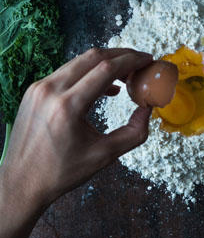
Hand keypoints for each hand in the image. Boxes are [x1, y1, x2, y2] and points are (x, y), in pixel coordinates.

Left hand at [0, 48, 152, 237]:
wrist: (21, 182)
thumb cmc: (61, 172)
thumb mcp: (105, 156)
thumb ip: (134, 132)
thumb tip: (148, 109)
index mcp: (68, 106)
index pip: (106, 69)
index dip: (131, 60)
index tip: (147, 60)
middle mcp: (50, 90)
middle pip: (93, 57)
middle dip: (121, 55)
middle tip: (140, 62)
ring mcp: (39, 88)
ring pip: (79, 61)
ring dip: (105, 62)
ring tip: (126, 75)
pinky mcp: (35, 90)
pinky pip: (67, 72)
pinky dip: (89, 73)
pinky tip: (105, 87)